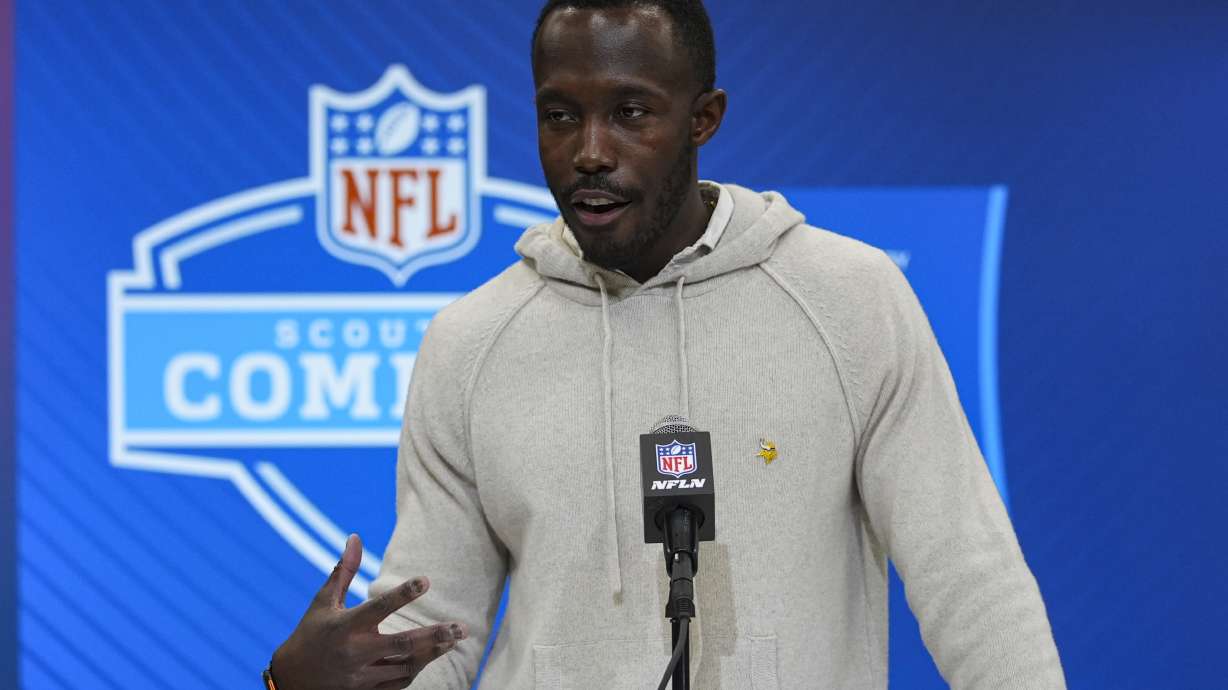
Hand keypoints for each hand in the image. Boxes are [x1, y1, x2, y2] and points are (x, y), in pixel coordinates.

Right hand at [269, 534, 467, 688]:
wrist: (291, 679)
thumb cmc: (311, 632)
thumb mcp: (323, 601)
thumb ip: (344, 570)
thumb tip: (356, 537)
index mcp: (345, 626)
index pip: (378, 608)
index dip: (402, 594)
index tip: (425, 581)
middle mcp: (354, 652)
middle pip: (401, 644)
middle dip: (433, 636)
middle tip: (459, 628)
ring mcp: (360, 676)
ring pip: (404, 666)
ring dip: (431, 653)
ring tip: (454, 639)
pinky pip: (398, 682)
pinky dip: (417, 669)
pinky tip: (433, 655)